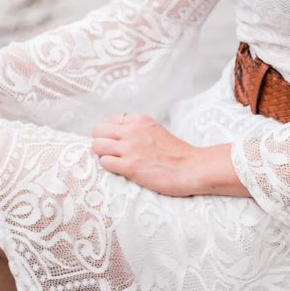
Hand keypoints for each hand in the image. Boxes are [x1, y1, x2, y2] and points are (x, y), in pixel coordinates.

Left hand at [90, 113, 248, 197]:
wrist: (192, 168)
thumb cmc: (177, 154)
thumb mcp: (156, 131)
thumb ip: (139, 130)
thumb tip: (122, 136)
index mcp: (140, 120)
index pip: (110, 121)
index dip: (111, 134)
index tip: (118, 144)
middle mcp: (132, 130)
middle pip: (97, 130)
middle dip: (100, 142)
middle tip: (110, 153)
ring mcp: (130, 148)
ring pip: (96, 145)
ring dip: (101, 155)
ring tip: (114, 162)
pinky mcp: (130, 166)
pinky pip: (104, 162)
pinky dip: (108, 167)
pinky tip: (120, 170)